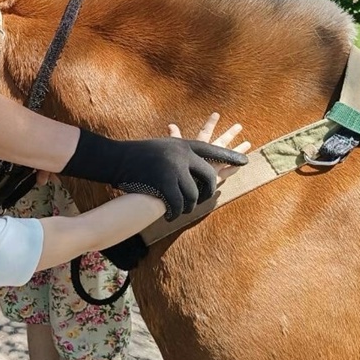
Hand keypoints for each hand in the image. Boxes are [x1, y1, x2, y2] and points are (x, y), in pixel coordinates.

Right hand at [63, 127, 248, 221]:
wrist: (115, 159)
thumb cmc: (135, 157)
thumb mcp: (161, 150)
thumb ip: (177, 156)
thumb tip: (192, 169)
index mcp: (182, 144)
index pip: (212, 148)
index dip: (229, 155)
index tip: (245, 161)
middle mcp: (182, 153)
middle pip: (209, 174)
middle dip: (210, 190)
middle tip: (210, 197)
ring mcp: (174, 167)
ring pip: (194, 193)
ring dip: (188, 204)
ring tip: (182, 209)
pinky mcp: (165, 182)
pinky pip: (178, 203)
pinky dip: (175, 211)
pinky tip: (172, 216)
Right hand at [168, 112, 250, 184]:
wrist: (177, 188)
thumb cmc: (174, 168)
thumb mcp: (175, 150)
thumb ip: (175, 137)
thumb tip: (171, 124)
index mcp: (197, 149)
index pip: (205, 132)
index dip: (211, 123)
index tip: (216, 114)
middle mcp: (208, 157)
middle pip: (221, 142)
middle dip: (230, 134)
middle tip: (239, 126)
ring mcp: (213, 167)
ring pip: (229, 157)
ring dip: (238, 150)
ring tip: (248, 143)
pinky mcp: (216, 179)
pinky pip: (228, 173)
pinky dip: (234, 168)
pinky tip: (242, 164)